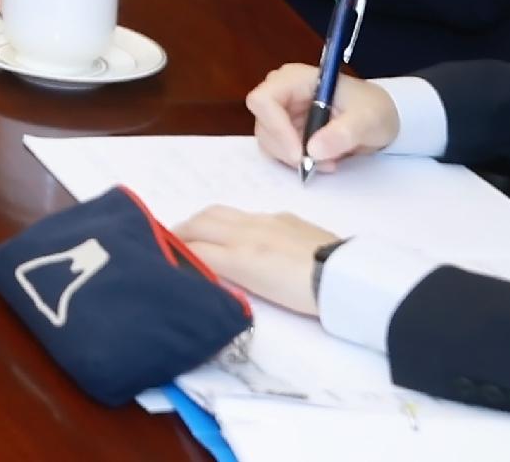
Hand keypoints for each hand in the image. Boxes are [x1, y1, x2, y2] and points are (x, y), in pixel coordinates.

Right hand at [176, 209, 343, 314]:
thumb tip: (210, 269)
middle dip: (181, 230)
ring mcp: (265, 221)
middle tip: (172, 241)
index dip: (175, 250)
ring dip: (202, 221)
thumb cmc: (304, 295)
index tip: (163, 255)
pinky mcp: (284, 218)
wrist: (346, 276)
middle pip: (200, 222)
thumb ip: (231, 276)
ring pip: (220, 213)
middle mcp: (245, 232)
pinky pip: (247, 214)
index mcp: (238, 254)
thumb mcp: (261, 292)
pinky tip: (240, 233)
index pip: (193, 247)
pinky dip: (231, 221)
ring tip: (198, 232)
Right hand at [243, 63, 402, 171]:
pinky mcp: (286, 129)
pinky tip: (323, 161)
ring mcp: (283, 112)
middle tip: (317, 164)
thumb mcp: (368, 119)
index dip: (275, 128)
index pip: (264, 100)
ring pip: (269, 140)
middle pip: (263, 124)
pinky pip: (279, 149)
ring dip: (294, 158)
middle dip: (287, 149)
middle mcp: (283, 92)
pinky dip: (297, 161)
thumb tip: (313, 150)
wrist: (379, 118)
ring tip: (328, 163)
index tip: (300, 153)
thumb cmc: (374, 109)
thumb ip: (344, 132)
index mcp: (296, 79)